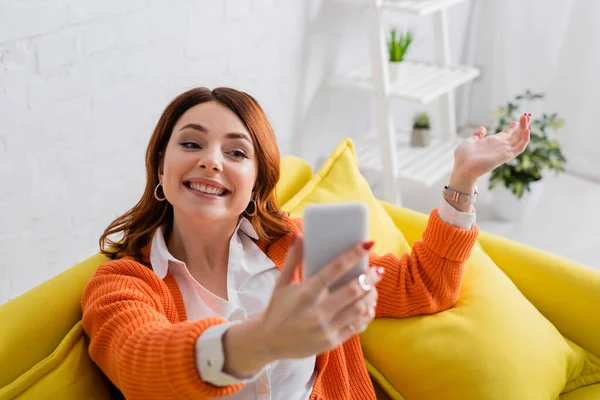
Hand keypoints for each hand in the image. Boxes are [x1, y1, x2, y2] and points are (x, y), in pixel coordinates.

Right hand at [259, 235, 380, 360]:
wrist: (269, 341)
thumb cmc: (277, 307)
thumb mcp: (282, 282)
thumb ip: (293, 257)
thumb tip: (299, 233)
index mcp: (306, 292)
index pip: (335, 268)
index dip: (354, 254)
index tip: (368, 244)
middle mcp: (317, 310)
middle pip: (354, 289)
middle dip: (370, 277)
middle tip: (377, 270)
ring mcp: (326, 328)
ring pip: (359, 308)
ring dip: (371, 295)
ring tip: (374, 287)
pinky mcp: (332, 341)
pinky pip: (357, 326)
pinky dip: (366, 314)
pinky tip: (368, 305)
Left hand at [452, 114, 530, 181]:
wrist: (462, 168)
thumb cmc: (463, 158)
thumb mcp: (469, 141)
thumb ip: (477, 135)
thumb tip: (483, 128)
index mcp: (492, 142)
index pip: (506, 134)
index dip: (513, 126)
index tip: (519, 119)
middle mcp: (499, 146)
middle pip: (515, 135)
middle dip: (522, 125)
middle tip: (527, 115)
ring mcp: (503, 151)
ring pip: (519, 139)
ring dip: (525, 128)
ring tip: (527, 116)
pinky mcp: (505, 156)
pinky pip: (519, 148)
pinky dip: (525, 139)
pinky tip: (527, 130)